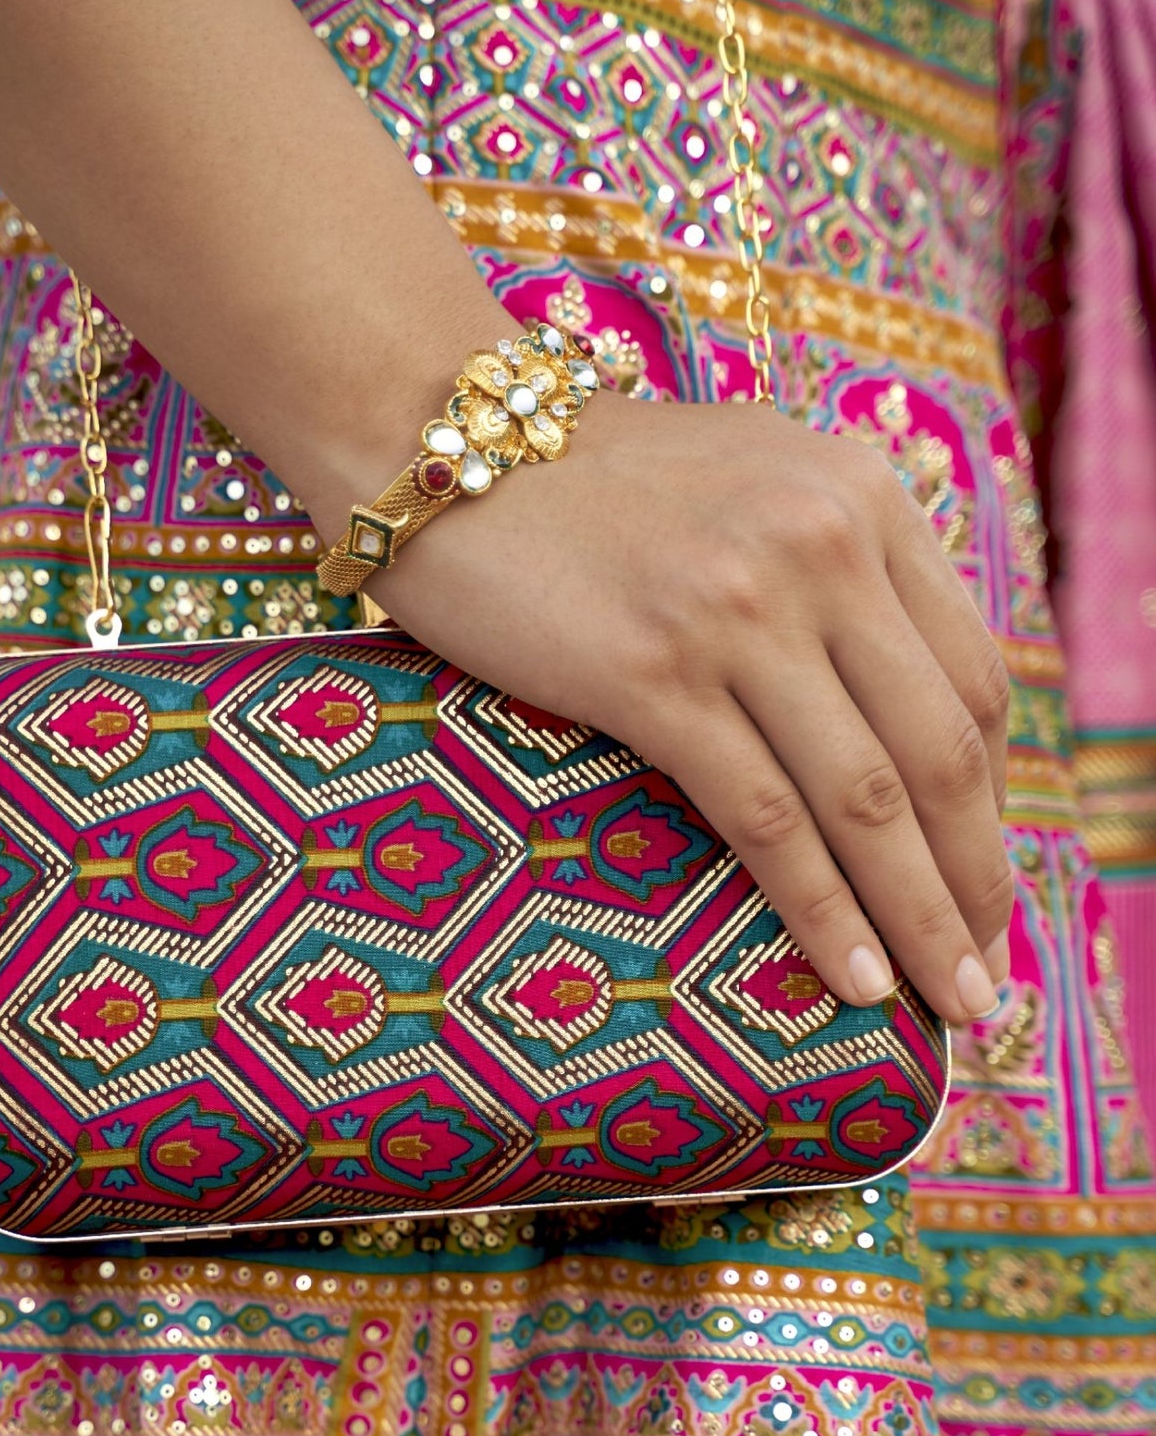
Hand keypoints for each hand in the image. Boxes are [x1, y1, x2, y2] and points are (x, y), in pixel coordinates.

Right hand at [374, 393, 1011, 1025]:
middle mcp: (822, 546)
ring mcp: (739, 610)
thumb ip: (835, 561)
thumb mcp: (753, 480)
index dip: (992, 804)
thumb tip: (889, 693)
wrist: (443, 433)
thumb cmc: (588, 478)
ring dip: (919, 919)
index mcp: (863, 498)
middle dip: (975, 882)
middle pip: (941, 752)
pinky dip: (821, 910)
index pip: (969, 681)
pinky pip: (766, 817)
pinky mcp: (653, 674)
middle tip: (986, 979)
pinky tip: (849, 977)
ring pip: (868, 798)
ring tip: (946, 1002)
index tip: (983, 881)